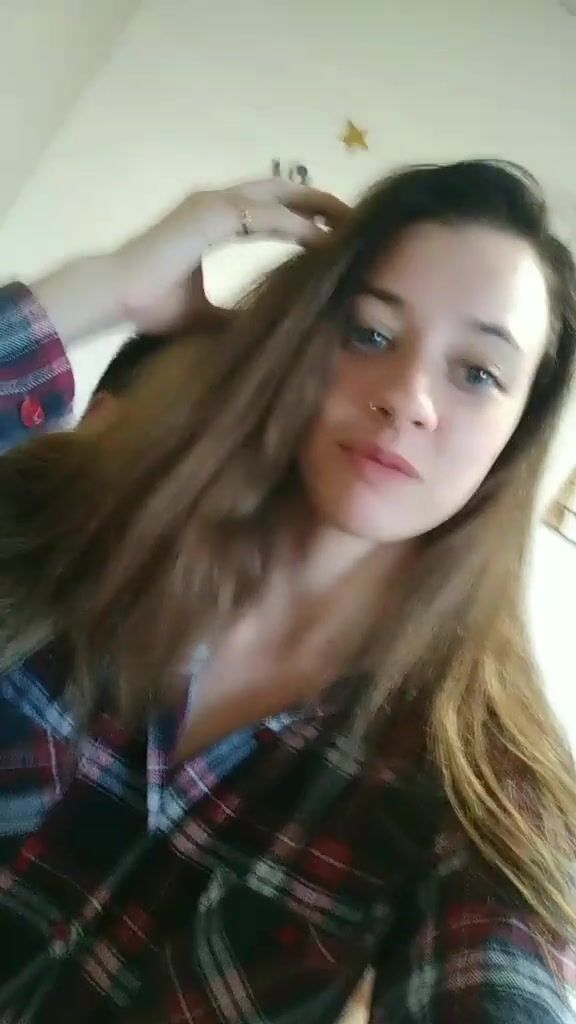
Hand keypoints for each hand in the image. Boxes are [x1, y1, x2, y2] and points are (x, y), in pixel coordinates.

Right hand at [115, 178, 348, 333]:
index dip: (302, 214)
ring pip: (277, 196)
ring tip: (348, 223)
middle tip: (352, 217)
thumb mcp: (205, 312)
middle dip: (317, 199)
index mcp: (212, 219)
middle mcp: (214, 202)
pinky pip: (263, 215)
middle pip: (279, 189)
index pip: (268, 207)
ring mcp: (211, 203)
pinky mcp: (210, 215)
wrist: (115, 295)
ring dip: (315, 207)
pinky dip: (295, 224)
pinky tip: (322, 238)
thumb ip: (233, 314)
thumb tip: (261, 330)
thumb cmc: (150, 303)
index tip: (334, 228)